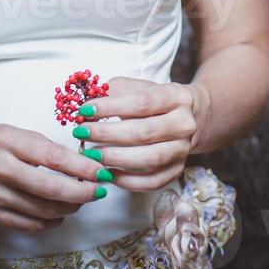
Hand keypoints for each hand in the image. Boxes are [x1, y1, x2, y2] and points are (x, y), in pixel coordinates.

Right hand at [0, 123, 113, 232]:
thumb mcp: (13, 132)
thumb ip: (44, 147)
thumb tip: (82, 166)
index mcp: (5, 141)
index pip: (53, 157)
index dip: (83, 167)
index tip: (102, 172)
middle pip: (50, 189)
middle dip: (82, 193)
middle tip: (98, 191)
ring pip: (43, 210)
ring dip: (69, 207)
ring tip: (80, 200)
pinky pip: (30, 225)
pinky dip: (51, 221)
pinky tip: (59, 211)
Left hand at [69, 76, 202, 191]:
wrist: (186, 118)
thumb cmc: (153, 102)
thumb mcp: (136, 87)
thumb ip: (114, 93)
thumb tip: (88, 108)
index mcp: (175, 97)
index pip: (142, 102)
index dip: (111, 107)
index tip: (85, 110)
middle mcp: (184, 124)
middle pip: (145, 132)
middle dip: (108, 134)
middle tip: (82, 133)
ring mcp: (183, 149)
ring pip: (150, 159)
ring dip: (116, 159)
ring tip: (92, 155)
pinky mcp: (178, 170)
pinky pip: (153, 181)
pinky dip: (128, 181)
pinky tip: (108, 173)